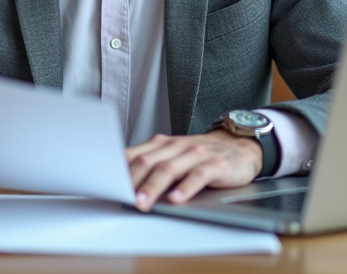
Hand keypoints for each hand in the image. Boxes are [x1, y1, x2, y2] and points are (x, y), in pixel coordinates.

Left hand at [125, 130, 261, 210]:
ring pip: (169, 169)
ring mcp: (196, 153)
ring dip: (153, 186)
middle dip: (133, 180)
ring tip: (143, 202)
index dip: (119, 170)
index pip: (135, 155)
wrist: (239, 145)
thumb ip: (152, 166)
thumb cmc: (201, 155)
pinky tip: (177, 199)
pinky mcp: (215, 164)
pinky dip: (186, 188)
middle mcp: (176, 146)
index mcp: (162, 144)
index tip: (107, 185)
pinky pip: (198, 175)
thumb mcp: (173, 157)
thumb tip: (123, 185)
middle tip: (122, 198)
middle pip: (148, 162)